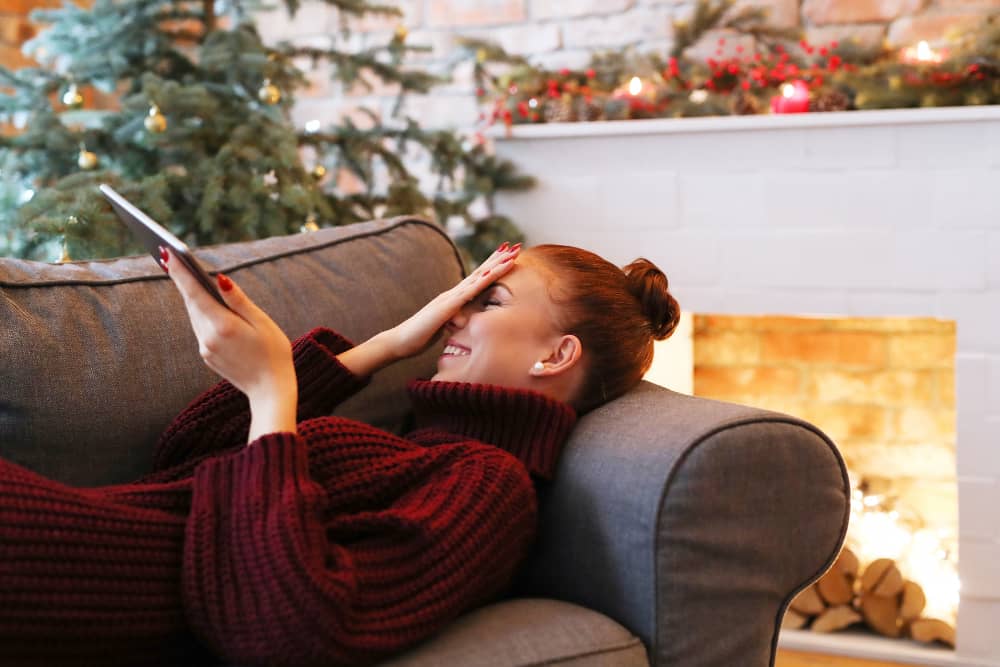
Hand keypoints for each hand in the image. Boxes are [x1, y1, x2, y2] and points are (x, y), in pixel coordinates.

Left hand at [161, 247, 296, 436]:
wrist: (271, 390)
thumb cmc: (274, 353)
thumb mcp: (262, 322)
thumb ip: (239, 300)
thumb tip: (220, 279)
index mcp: (222, 325)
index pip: (194, 293)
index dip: (180, 272)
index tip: (167, 253)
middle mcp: (208, 337)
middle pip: (192, 303)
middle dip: (184, 281)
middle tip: (171, 258)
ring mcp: (206, 349)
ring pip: (195, 316)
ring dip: (193, 298)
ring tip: (187, 277)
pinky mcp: (208, 357)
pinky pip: (201, 329)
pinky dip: (202, 315)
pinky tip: (206, 305)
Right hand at [387, 242, 520, 359]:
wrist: (400, 341)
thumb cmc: (421, 336)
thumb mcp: (445, 326)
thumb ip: (456, 319)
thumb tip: (466, 319)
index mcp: (454, 298)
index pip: (477, 279)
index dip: (492, 266)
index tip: (508, 255)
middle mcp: (453, 293)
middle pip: (480, 273)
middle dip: (498, 259)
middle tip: (515, 245)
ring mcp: (449, 298)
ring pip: (477, 279)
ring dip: (495, 266)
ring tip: (510, 254)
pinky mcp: (445, 308)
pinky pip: (465, 294)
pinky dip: (479, 283)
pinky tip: (490, 274)